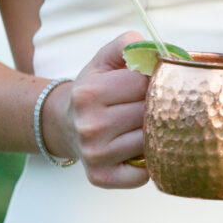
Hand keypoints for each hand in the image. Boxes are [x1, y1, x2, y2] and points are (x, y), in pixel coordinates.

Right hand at [45, 32, 149, 187]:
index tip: (148, 84)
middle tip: (150, 105)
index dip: (153, 81)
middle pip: (148, 113)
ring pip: (150, 141)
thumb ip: (128, 45)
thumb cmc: (95, 89)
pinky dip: (148, 164)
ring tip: (145, 125)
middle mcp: (88, 125)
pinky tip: (140, 151)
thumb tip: (156, 51)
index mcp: (89, 92)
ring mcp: (94, 154)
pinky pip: (142, 174)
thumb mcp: (104, 60)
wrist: (65, 123)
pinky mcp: (100, 177)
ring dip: (155, 133)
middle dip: (156, 107)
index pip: (142, 83)